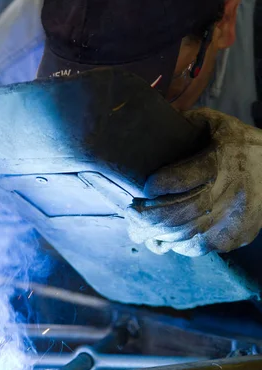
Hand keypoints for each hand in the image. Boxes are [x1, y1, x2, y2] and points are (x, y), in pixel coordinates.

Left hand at [126, 108, 261, 256]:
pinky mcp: (238, 235)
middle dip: (149, 219)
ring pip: (188, 236)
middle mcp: (230, 192)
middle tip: (130, 216)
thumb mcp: (214, 123)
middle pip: (181, 213)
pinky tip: (163, 239)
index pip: (183, 178)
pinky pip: (201, 248)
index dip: (159, 186)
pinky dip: (178, 246)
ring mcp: (235, 218)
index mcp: (221, 160)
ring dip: (159, 236)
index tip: (143, 189)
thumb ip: (185, 122)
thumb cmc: (239, 142)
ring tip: (139, 232)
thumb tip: (151, 121)